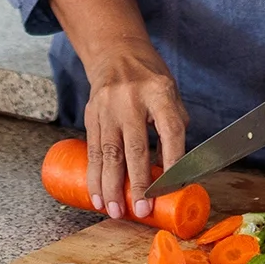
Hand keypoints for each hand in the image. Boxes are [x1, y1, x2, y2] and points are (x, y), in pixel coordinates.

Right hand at [83, 40, 187, 219]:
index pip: (170, 130)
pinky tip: (98, 195)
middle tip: (141, 210)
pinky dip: (94, 176)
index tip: (173, 187)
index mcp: (159, 92)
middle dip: (138, 183)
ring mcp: (107, 107)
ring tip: (115, 211)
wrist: (116, 52)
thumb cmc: (150, 78)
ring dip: (111, 186)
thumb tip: (173, 169)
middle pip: (135, 147)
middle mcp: (131, 100)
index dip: (173, 160)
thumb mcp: (171, 94)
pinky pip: (93, 150)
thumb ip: (173, 127)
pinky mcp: (91, 115)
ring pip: (108, 153)